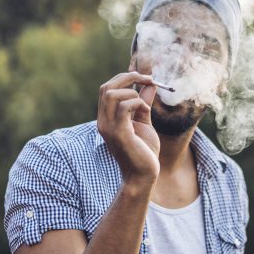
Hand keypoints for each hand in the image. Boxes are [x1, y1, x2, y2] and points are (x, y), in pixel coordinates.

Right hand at [97, 72, 160, 188]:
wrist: (143, 176)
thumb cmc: (144, 152)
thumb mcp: (145, 123)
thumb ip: (144, 104)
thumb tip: (149, 84)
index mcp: (107, 118)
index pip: (107, 89)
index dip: (125, 78)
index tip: (145, 78)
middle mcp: (103, 121)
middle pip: (107, 87)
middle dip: (128, 78)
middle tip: (148, 79)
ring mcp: (108, 127)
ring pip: (112, 94)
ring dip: (133, 93)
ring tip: (145, 106)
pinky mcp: (118, 133)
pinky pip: (123, 107)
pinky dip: (137, 103)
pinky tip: (145, 112)